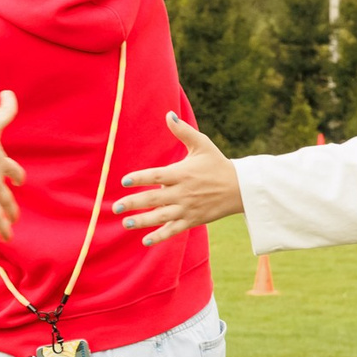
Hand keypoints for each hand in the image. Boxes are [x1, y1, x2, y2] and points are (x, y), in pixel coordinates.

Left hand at [113, 114, 242, 244]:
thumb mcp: (202, 145)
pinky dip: (160, 237)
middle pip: (154, 199)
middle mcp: (183, 192)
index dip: (140, 178)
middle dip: (133, 203)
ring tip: (125, 223)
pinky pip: (174, 230)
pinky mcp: (193, 220)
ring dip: (142, 221)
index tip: (124, 181)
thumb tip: (168, 114)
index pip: (157, 175)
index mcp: (182, 173)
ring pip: (161, 217)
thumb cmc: (217, 164)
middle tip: (115, 207)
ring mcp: (187, 208)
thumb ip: (183, 131)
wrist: (241, 188)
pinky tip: (145, 241)